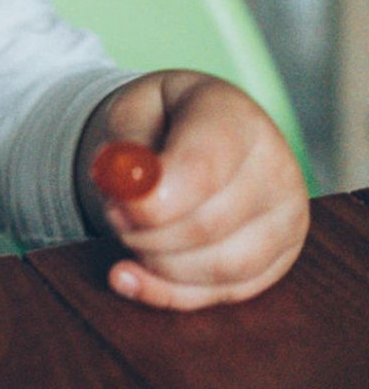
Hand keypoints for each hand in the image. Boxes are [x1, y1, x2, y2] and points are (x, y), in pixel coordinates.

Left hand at [75, 71, 308, 309]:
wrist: (200, 127)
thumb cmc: (164, 116)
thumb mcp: (134, 105)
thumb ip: (126, 141)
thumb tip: (124, 190)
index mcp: (236, 119)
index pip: (204, 169)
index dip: (157, 198)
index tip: (117, 206)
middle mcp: (275, 169)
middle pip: (210, 225)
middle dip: (147, 232)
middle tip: (113, 213)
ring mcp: (286, 220)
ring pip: (221, 267)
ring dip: (157, 261)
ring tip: (128, 231)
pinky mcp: (280, 259)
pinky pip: (224, 292)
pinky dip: (168, 292)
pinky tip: (128, 278)